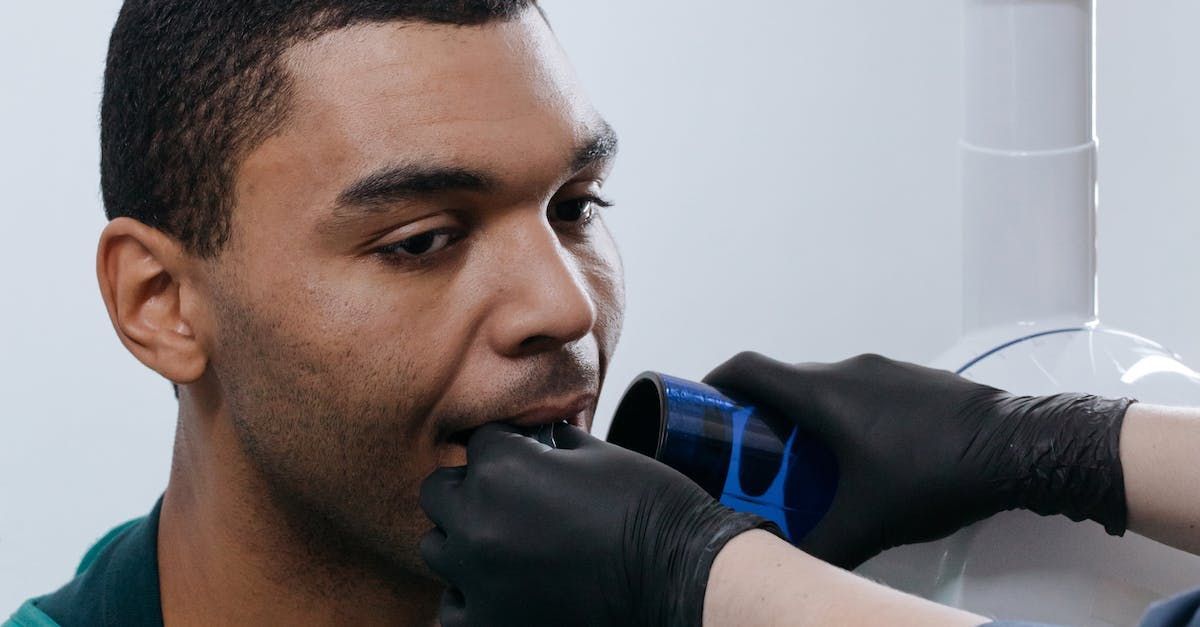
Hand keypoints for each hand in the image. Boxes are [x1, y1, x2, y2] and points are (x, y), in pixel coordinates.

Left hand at [419, 423, 774, 626]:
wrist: (684, 580)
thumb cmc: (652, 511)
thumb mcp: (601, 455)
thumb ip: (553, 445)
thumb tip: (538, 438)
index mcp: (503, 468)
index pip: (478, 441)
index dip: (507, 448)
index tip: (528, 461)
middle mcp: (478, 521)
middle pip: (439, 492)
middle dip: (472, 490)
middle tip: (512, 501)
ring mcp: (479, 579)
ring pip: (437, 549)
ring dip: (465, 542)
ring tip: (508, 546)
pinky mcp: (491, 626)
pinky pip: (451, 609)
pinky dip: (471, 598)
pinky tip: (505, 590)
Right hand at [704, 352, 1133, 568]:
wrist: (1019, 446)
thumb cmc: (935, 475)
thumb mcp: (870, 521)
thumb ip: (822, 546)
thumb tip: (787, 566)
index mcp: (822, 394)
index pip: (749, 369)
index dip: (716, 381)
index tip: (702, 404)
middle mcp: (847, 371)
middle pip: (785, 381)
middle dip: (761, 413)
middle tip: (753, 453)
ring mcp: (885, 371)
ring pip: (826, 386)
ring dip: (807, 416)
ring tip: (808, 461)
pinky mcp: (915, 380)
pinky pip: (862, 390)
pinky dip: (846, 415)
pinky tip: (866, 456)